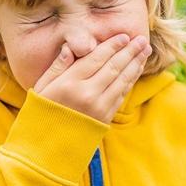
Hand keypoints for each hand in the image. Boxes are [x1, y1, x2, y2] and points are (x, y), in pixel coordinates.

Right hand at [32, 33, 151, 124]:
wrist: (46, 150)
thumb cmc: (40, 115)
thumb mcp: (41, 88)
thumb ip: (57, 66)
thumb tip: (70, 47)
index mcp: (69, 83)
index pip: (96, 58)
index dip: (112, 46)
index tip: (124, 36)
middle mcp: (87, 94)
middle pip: (114, 67)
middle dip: (130, 51)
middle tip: (142, 39)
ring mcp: (98, 107)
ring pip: (122, 80)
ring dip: (135, 64)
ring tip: (145, 51)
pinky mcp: (105, 118)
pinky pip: (121, 95)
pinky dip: (131, 80)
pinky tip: (136, 70)